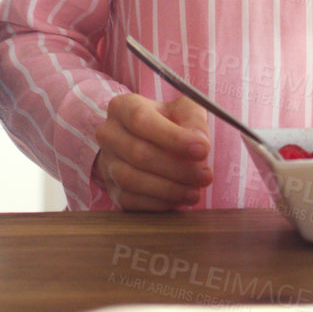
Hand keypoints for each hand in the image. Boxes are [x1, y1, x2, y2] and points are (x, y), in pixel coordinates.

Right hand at [93, 93, 212, 211]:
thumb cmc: (168, 123)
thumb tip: (200, 143)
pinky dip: (158, 204)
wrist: (146, 141)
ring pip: (131, 180)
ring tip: (195, 192)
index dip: (173, 137)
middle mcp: (109, 134)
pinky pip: (131, 201)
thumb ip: (194, 120)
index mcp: (122, 107)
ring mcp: (106, 163)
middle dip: (177, 168)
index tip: (203, 150)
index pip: (141, 120)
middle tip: (205, 176)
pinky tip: (179, 200)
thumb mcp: (183, 111)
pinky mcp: (112, 189)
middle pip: (139, 153)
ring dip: (169, 189)